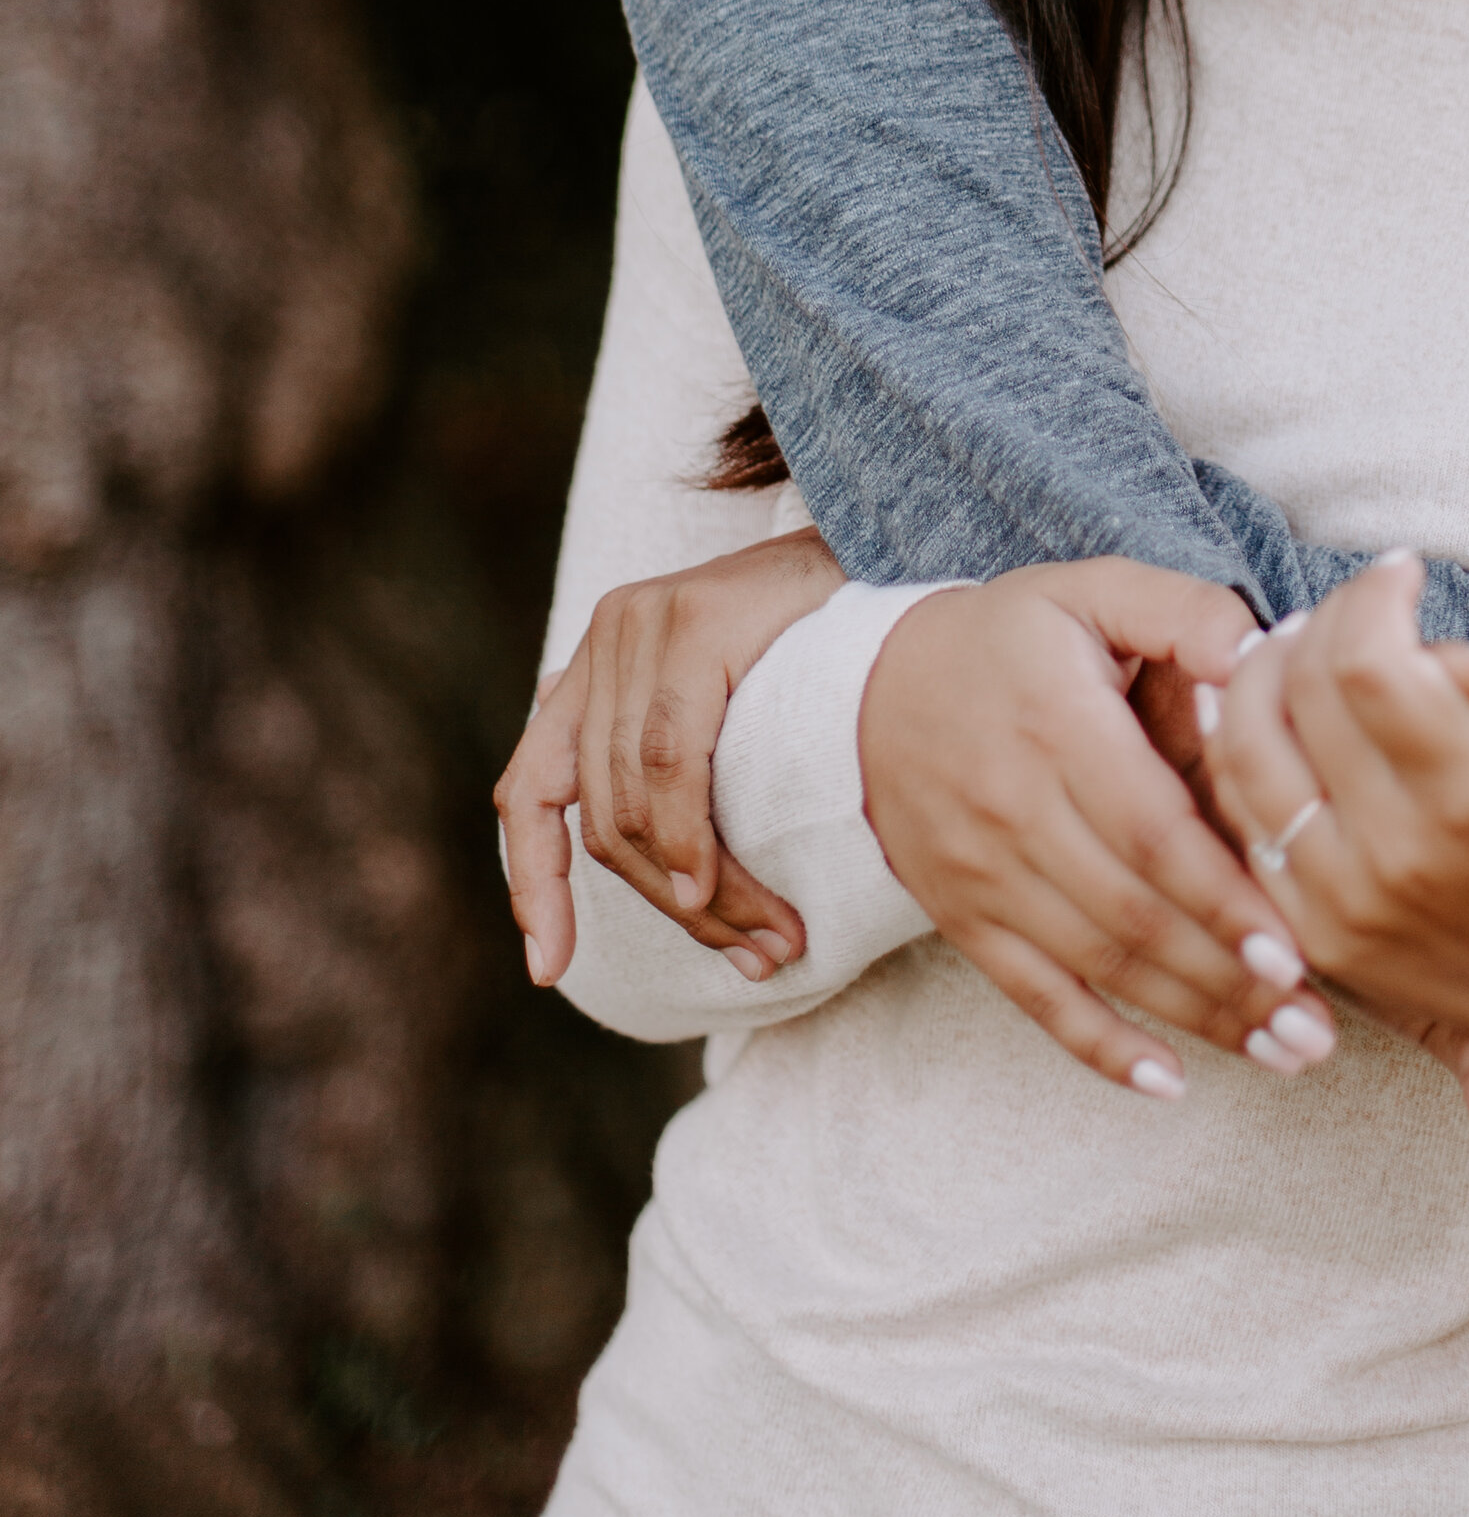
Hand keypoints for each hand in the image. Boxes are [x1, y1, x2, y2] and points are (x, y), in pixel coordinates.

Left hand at [495, 527, 843, 988]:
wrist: (889, 546)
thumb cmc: (825, 640)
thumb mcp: (736, 703)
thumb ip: (683, 761)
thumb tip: (668, 875)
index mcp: (599, 666)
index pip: (530, 791)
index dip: (533, 886)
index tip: (547, 970)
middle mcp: (606, 638)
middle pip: (604, 822)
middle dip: (672, 909)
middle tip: (750, 956)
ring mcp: (641, 624)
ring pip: (634, 805)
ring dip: (697, 893)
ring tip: (765, 937)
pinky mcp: (690, 623)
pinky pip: (671, 761)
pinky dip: (689, 835)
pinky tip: (715, 882)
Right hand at [857, 561, 1337, 1101]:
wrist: (871, 690)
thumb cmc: (1012, 638)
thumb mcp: (1092, 590)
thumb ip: (1185, 612)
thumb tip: (1266, 656)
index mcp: (1057, 725)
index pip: (1150, 830)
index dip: (1222, 896)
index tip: (1296, 949)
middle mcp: (1014, 809)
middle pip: (1133, 913)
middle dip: (1230, 978)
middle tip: (1318, 1029)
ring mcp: (983, 875)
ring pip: (1098, 965)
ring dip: (1194, 1019)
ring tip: (1283, 1055)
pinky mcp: (964, 919)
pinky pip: (1034, 997)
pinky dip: (1100, 1047)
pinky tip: (1168, 1083)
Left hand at [1204, 557, 1468, 1156]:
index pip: (1367, 662)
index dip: (1378, 594)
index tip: (1406, 573)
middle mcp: (1391, 860)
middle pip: (1295, 687)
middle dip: (1324, 620)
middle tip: (1364, 604)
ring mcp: (1337, 904)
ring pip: (1244, 744)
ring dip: (1265, 672)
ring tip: (1311, 640)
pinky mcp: (1311, 931)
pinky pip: (1240, 814)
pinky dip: (1240, 744)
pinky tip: (1270, 701)